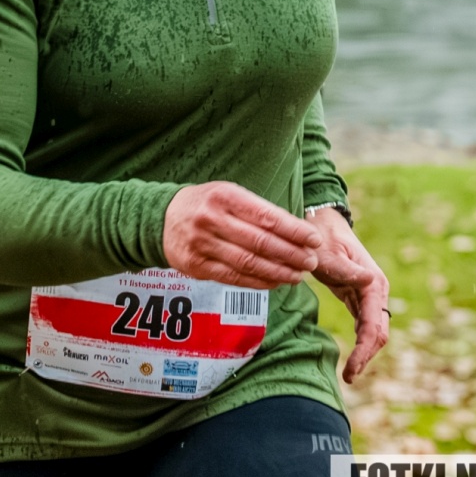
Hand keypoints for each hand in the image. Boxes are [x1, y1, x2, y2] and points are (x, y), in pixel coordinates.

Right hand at [163, 181, 323, 289]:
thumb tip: (296, 231)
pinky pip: (234, 278)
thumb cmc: (206, 204)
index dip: (293, 230)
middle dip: (291, 254)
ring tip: (298, 275)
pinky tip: (276, 282)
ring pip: (248, 263)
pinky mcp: (196, 267)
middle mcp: (212, 219)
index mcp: (224, 196)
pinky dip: (259, 282)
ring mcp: (202, 245)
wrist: (161, 218)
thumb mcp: (228, 194)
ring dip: (278, 272)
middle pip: (259, 242)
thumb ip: (257, 211)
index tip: (314, 239)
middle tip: (311, 261)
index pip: (265, 216)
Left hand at [303, 206, 389, 381]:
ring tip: (350, 374)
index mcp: (373, 281)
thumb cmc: (322, 235)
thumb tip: (368, 283)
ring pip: (374, 330)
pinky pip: (365, 324)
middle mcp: (376, 289)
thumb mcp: (328, 251)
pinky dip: (361, 341)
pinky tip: (353, 356)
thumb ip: (345, 269)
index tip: (352, 370)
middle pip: (379, 332)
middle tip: (349, 377)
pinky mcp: (359, 296)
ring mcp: (370, 293)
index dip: (365, 350)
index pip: (374, 325)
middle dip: (367, 356)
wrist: (322, 221)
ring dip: (365, 351)